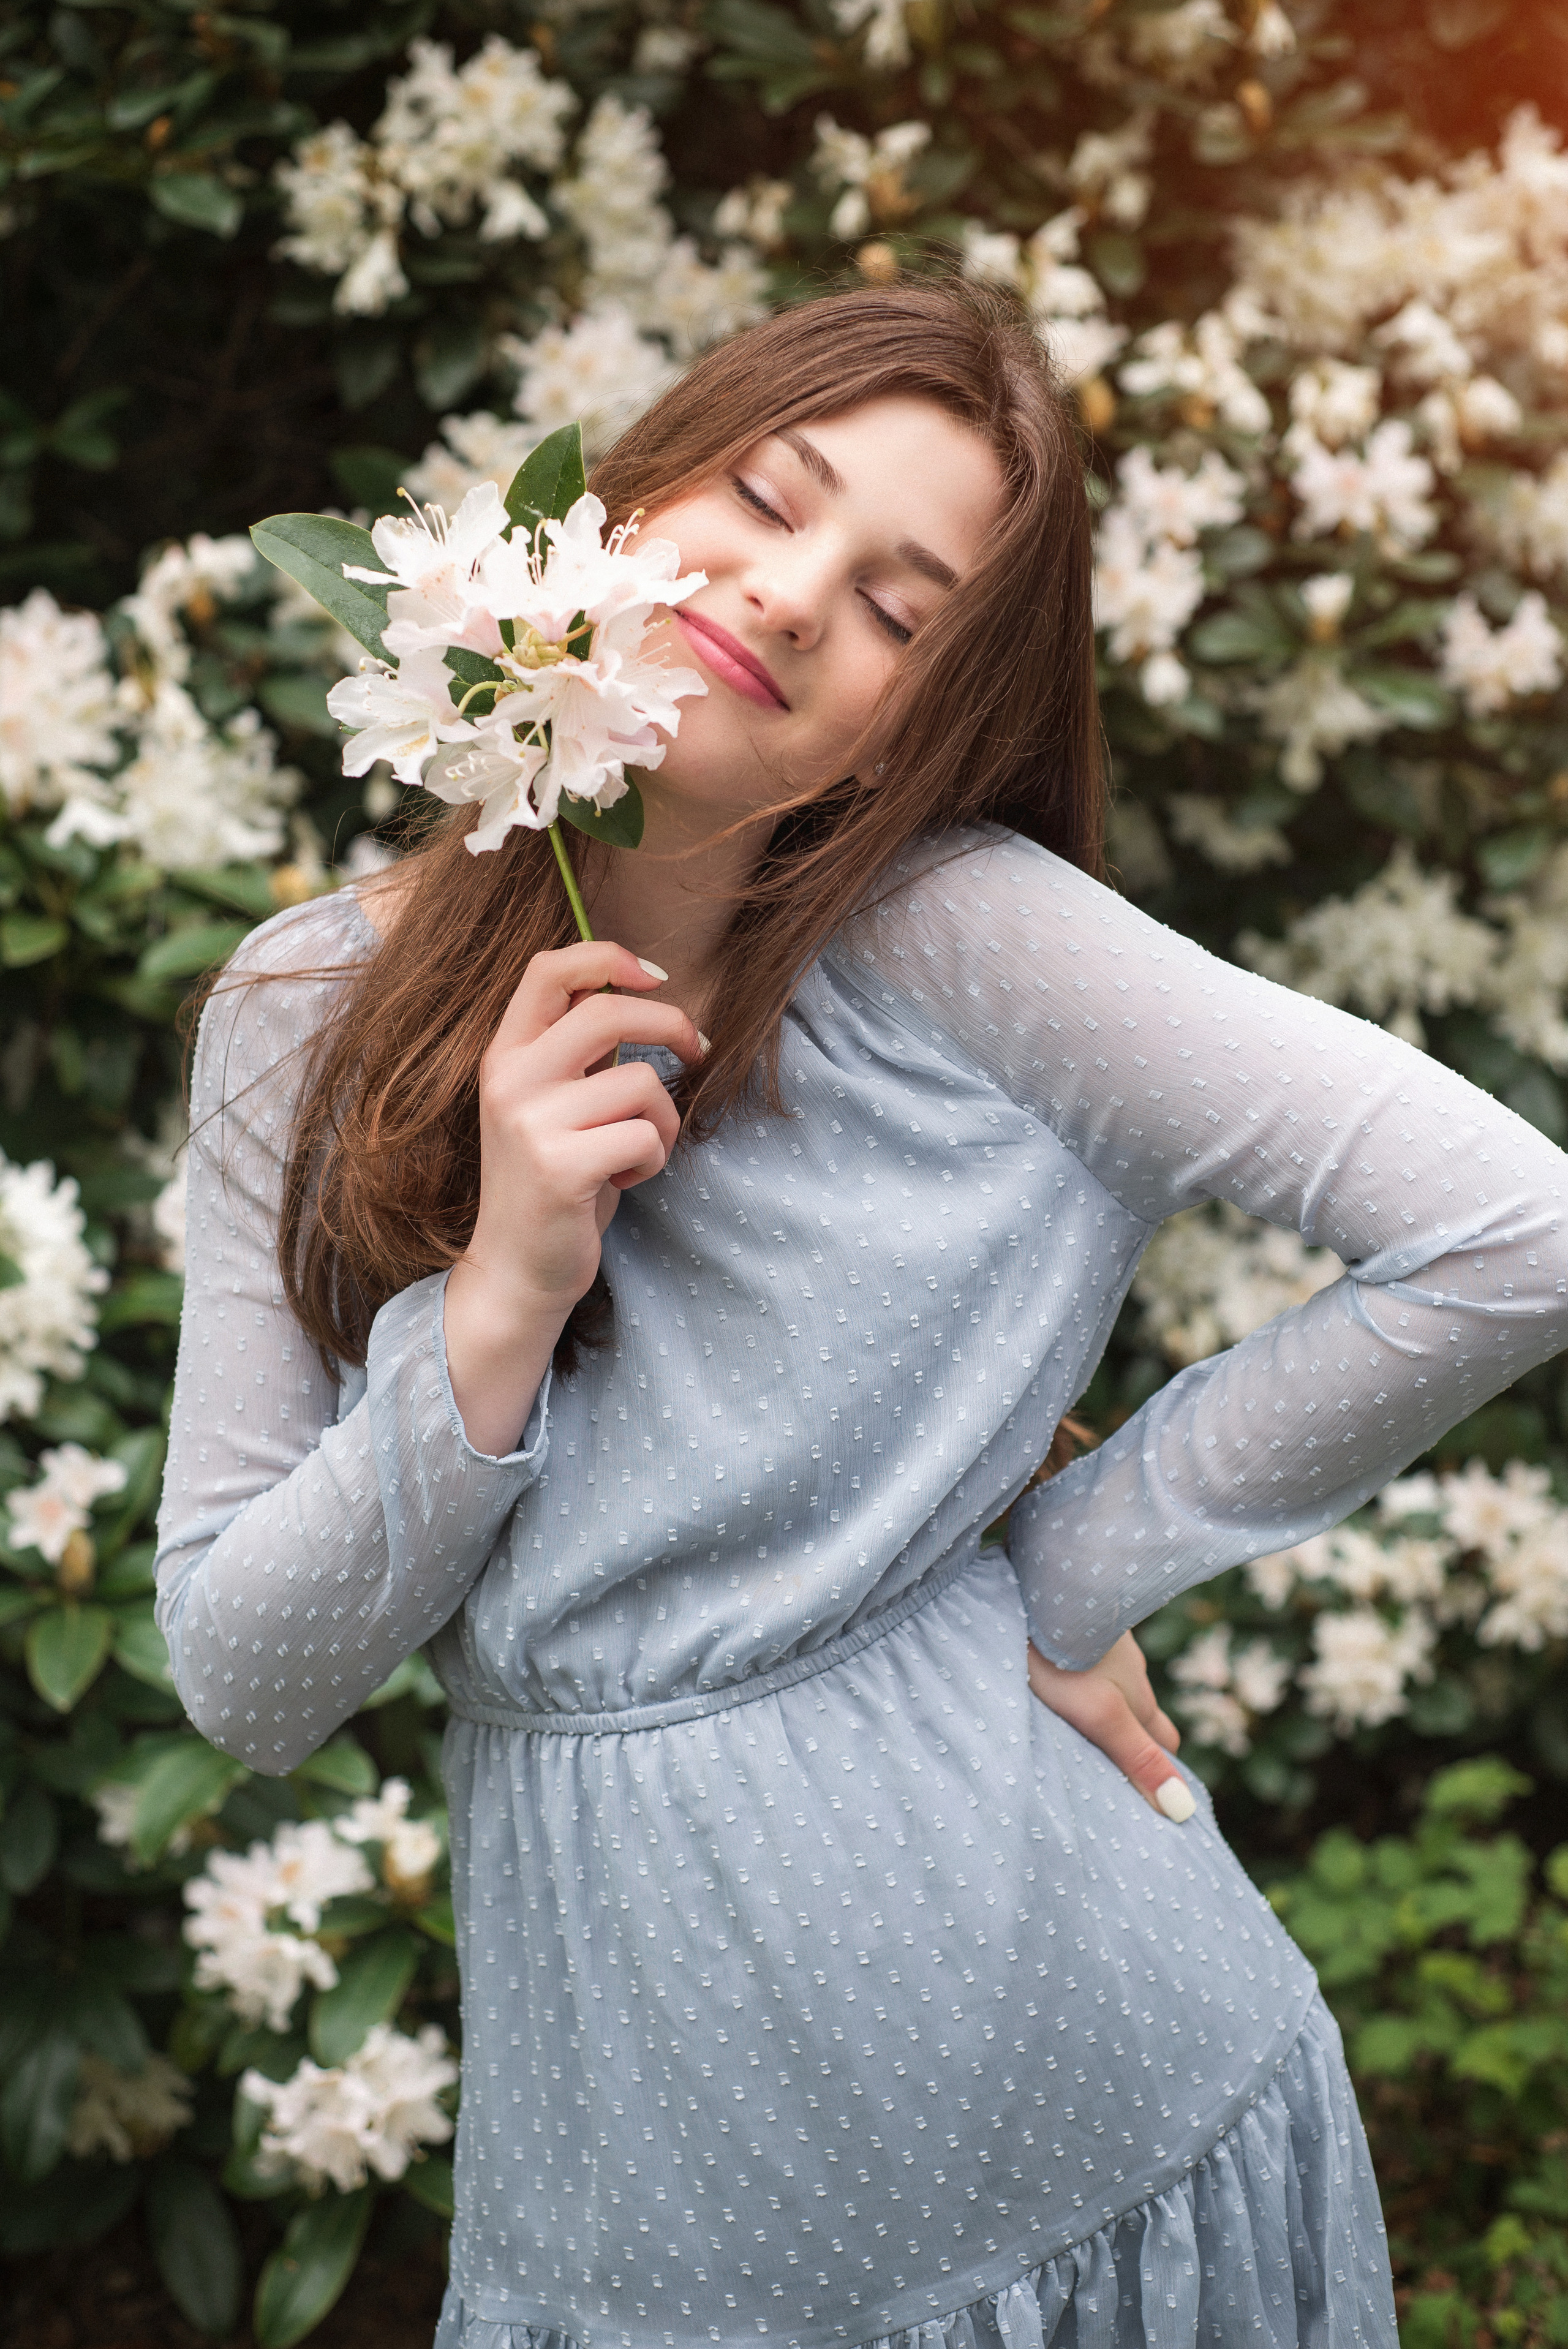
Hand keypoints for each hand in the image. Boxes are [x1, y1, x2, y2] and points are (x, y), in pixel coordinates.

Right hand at [443, 942, 705, 1456]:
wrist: (518, 1269)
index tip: (654, 976)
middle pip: (607, 1012)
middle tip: (700, 1050)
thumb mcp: (553, 1103)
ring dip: (664, 1119)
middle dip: (672, 1025)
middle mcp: (509, 1080)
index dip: (607, 957)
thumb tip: (641, 994)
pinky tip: (624, 1179)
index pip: (548, 970)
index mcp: (505, 1054)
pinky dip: (653, 1159)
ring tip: (639, 1150)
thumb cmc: (554, 1181)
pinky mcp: (559, 1167)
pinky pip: (645, 1136)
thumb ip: (578, 1053)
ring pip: (642, 1083)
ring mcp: (529, 1122)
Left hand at [1025, 1632, 1195, 1822]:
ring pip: (1113, 1683)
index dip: (1162, 1768)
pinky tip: (1055, 1682)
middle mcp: (1128, 1668)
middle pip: (1141, 1712)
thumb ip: (1138, 1758)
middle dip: (1136, 1739)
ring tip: (1076, 1729)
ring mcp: (1103, 1643)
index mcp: (1138, 1695)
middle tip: (1112, 1767)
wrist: (1036, 1581)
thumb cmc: (1063, 1655)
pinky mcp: (1073, 1625)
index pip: (1165, 1742)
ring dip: (1104, 1706)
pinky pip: (1087, 1660)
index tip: (1152, 1795)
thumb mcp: (1100, 1714)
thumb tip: (1183, 1809)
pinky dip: (1080, 1678)